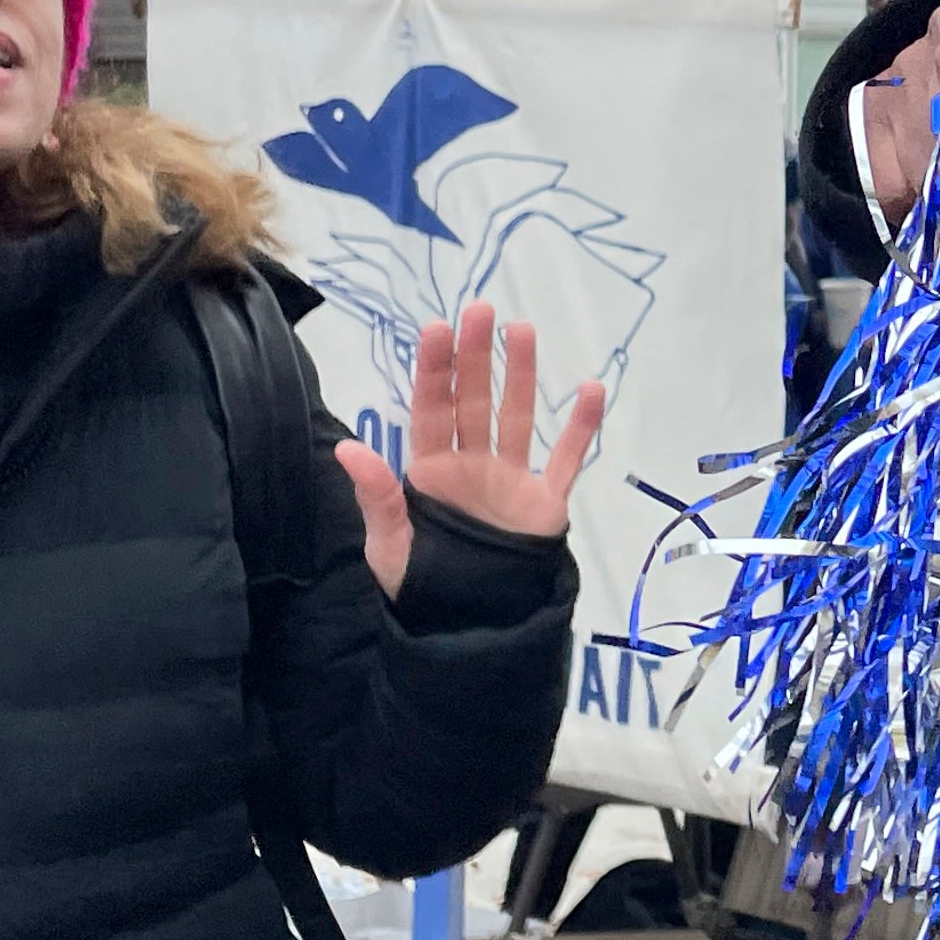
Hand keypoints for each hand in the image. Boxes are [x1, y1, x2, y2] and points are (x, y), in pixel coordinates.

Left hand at [333, 303, 604, 594]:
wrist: (476, 628)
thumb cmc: (424, 587)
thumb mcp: (389, 545)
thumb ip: (376, 496)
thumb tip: (347, 446)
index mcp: (430, 473)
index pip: (431, 409)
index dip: (434, 369)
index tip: (437, 328)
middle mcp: (471, 466)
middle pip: (473, 401)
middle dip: (475, 356)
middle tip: (481, 310)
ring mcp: (511, 481)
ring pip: (517, 417)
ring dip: (521, 375)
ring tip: (524, 330)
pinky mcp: (545, 502)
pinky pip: (567, 459)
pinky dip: (581, 427)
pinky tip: (592, 389)